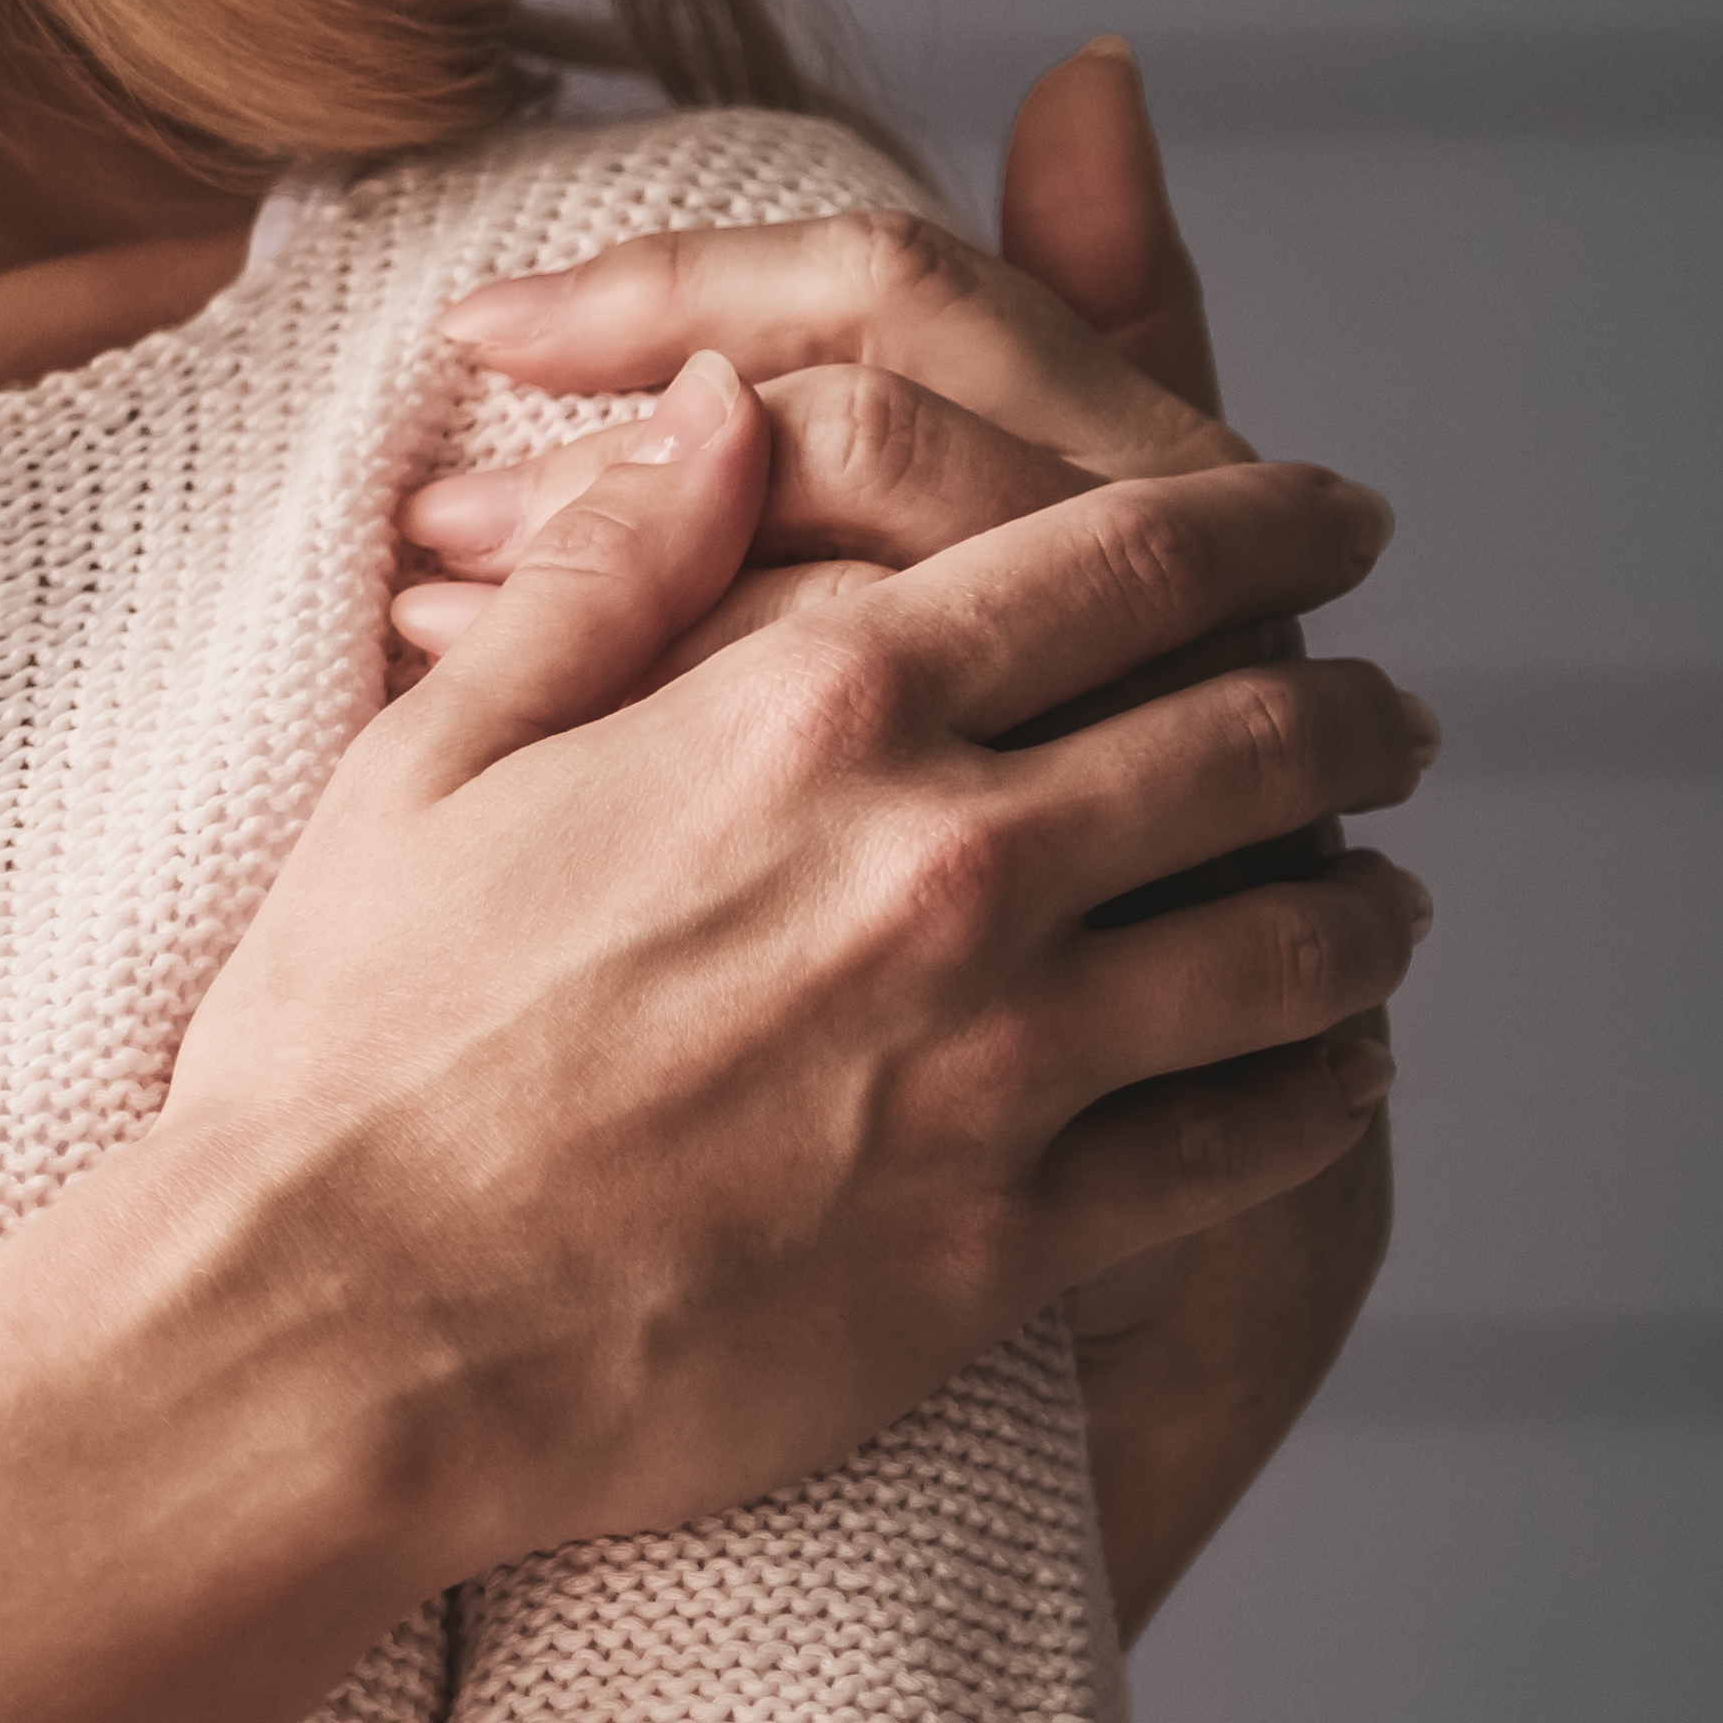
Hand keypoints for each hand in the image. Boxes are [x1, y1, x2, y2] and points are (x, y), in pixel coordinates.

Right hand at [173, 347, 1431, 1572]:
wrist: (333, 1319)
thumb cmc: (351, 1028)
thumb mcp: (437, 748)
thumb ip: (614, 565)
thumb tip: (733, 404)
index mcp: (809, 708)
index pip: (1122, 558)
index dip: (1266, 522)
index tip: (1331, 516)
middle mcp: (940, 862)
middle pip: (1254, 735)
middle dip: (1355, 709)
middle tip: (1389, 710)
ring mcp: (993, 1060)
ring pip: (1295, 944)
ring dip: (1368, 901)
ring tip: (1377, 890)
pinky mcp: (1006, 1239)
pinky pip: (1247, 1143)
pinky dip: (1326, 1090)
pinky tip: (1334, 1068)